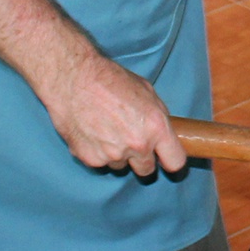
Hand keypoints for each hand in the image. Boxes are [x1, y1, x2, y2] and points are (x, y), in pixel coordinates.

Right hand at [39, 49, 185, 177]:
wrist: (74, 80)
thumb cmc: (110, 80)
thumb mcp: (147, 91)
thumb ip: (158, 116)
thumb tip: (164, 133)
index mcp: (156, 127)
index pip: (175, 162)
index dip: (171, 160)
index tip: (166, 158)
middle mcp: (137, 145)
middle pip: (147, 170)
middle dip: (142, 159)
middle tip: (132, 141)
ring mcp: (113, 155)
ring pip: (121, 166)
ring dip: (118, 155)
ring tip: (107, 130)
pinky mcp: (90, 159)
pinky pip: (100, 163)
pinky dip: (98, 153)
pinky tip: (93, 132)